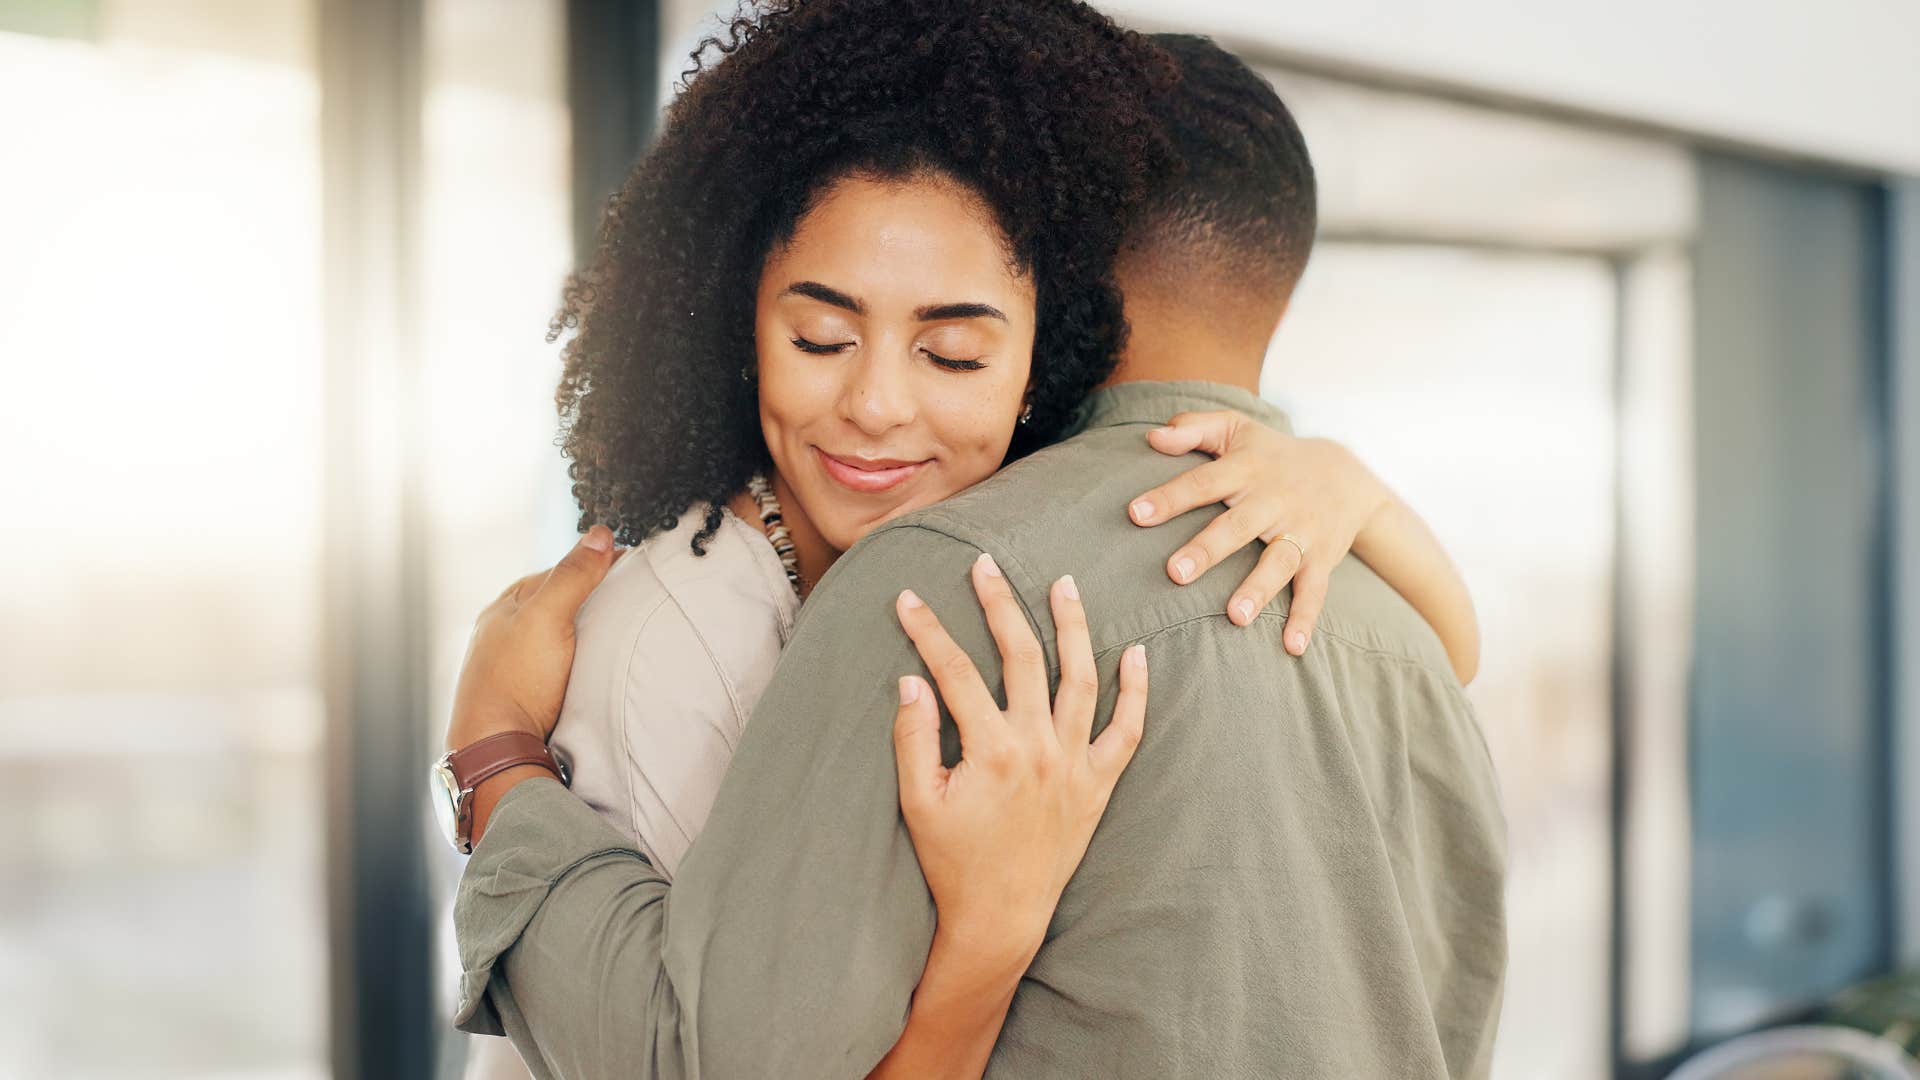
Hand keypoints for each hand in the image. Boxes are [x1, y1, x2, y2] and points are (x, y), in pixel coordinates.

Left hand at [445, 525, 622, 750]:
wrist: (496, 748)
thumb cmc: (516, 681)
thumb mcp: (547, 616)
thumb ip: (573, 575)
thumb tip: (601, 532)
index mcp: (507, 605)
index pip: (560, 571)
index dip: (597, 566)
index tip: (634, 567)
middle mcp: (506, 632)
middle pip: (561, 604)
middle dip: (594, 600)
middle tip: (634, 600)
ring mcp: (514, 665)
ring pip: (561, 636)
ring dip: (588, 634)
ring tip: (621, 635)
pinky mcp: (526, 694)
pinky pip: (561, 665)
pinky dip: (581, 660)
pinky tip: (595, 668)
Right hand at [891, 554, 1146, 966]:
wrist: (1000, 915)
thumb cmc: (953, 861)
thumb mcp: (918, 801)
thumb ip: (914, 737)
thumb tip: (912, 678)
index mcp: (992, 749)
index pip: (955, 671)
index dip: (928, 631)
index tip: (907, 599)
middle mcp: (1040, 747)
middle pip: (1023, 656)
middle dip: (1001, 604)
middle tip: (985, 565)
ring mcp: (1075, 763)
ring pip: (1081, 678)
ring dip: (1072, 626)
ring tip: (1063, 583)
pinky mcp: (1098, 783)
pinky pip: (1127, 730)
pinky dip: (1135, 690)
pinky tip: (1134, 652)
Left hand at [1127, 410, 1389, 654]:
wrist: (1347, 473)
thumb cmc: (1271, 454)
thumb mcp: (1236, 429)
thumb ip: (1193, 429)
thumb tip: (1152, 437)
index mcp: (1247, 469)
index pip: (1204, 482)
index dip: (1171, 497)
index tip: (1136, 513)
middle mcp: (1274, 501)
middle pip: (1238, 526)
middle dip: (1208, 550)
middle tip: (1175, 573)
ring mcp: (1300, 531)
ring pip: (1278, 562)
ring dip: (1258, 589)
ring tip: (1235, 617)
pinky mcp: (1322, 558)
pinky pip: (1315, 590)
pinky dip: (1306, 618)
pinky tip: (1292, 647)